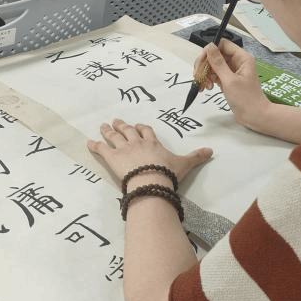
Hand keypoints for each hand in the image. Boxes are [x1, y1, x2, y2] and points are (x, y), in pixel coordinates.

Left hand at [87, 119, 211, 185]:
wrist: (152, 180)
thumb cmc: (168, 172)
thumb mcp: (185, 164)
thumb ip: (196, 157)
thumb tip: (211, 151)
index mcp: (153, 143)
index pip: (146, 131)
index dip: (141, 128)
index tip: (138, 126)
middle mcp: (137, 142)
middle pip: (128, 130)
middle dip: (122, 125)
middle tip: (116, 121)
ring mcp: (124, 148)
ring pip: (114, 136)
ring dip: (108, 131)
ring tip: (103, 126)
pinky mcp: (112, 157)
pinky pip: (101, 149)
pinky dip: (94, 145)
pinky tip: (88, 142)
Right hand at [193, 40, 269, 129]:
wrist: (254, 116)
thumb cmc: (247, 100)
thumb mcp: (230, 80)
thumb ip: (218, 63)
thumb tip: (210, 47)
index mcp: (242, 58)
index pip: (222, 44)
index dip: (210, 51)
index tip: (201, 62)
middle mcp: (237, 62)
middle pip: (216, 54)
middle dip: (205, 64)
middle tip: (198, 75)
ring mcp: (232, 71)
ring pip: (213, 65)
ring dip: (205, 73)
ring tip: (204, 85)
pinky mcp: (228, 80)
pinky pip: (215, 74)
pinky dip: (208, 80)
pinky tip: (207, 87)